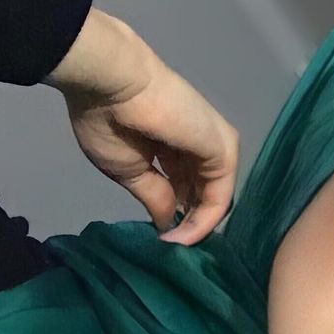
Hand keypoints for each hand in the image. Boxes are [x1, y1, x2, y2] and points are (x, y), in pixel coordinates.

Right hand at [43, 8, 238, 245]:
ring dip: (197, 227)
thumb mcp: (130, 170)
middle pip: (204, 194)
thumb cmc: (110, 119)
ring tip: (175, 246)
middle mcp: (201, 146)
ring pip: (215, 198)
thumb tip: (167, 223)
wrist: (110, 84)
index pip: (188, 189)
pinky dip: (204, 220)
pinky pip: (219, 196)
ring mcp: (216, 146)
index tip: (160, 240)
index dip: (177, 217)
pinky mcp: (224, 150)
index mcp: (177, 146)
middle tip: (171, 249)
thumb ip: (155, 196)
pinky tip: (183, 236)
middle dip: (189, 224)